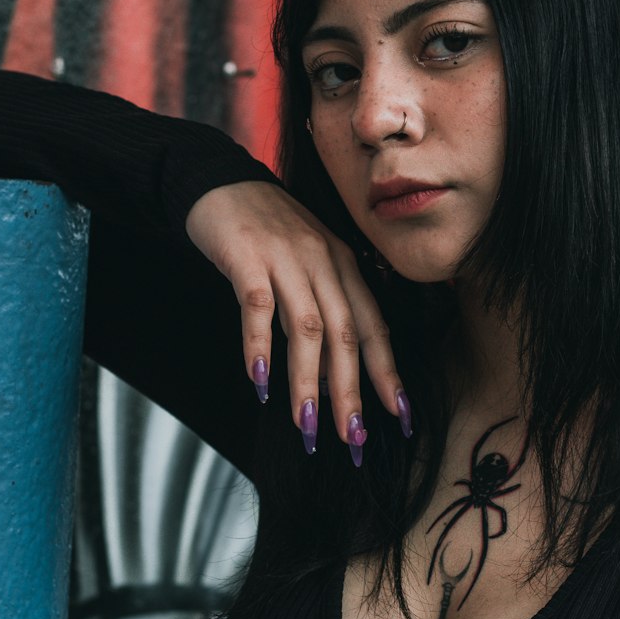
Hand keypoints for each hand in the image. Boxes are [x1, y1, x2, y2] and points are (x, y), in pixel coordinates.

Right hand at [185, 181, 410, 459]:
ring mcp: (285, 258)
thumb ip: (322, 311)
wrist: (219, 179)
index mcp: (345, 265)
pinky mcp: (246, 256)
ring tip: (308, 426)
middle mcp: (323, 261)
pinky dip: (259, 346)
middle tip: (353, 439)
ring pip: (307, 328)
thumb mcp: (308, 263)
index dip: (388, 373)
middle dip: (352, 392)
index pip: (374, 327)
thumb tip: (332, 377)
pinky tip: (259, 382)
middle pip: (346, 334)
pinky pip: (257, 307)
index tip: (400, 417)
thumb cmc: (267, 230)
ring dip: (309, 382)